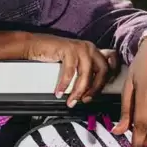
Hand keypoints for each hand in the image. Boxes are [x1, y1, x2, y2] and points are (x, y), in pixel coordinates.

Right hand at [0, 30, 119, 105]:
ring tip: (71, 101)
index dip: (108, 80)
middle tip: (85, 100)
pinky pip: (70, 72)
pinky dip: (64, 85)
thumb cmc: (54, 56)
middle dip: (95, 89)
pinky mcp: (68, 49)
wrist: (36, 45)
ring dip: (78, 91)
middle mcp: (90, 48)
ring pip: (86, 74)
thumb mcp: (75, 63)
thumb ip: (86, 71)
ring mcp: (80, 47)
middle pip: (102, 71)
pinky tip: (59, 92)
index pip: (110, 66)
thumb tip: (91, 91)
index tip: (99, 93)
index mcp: (94, 51)